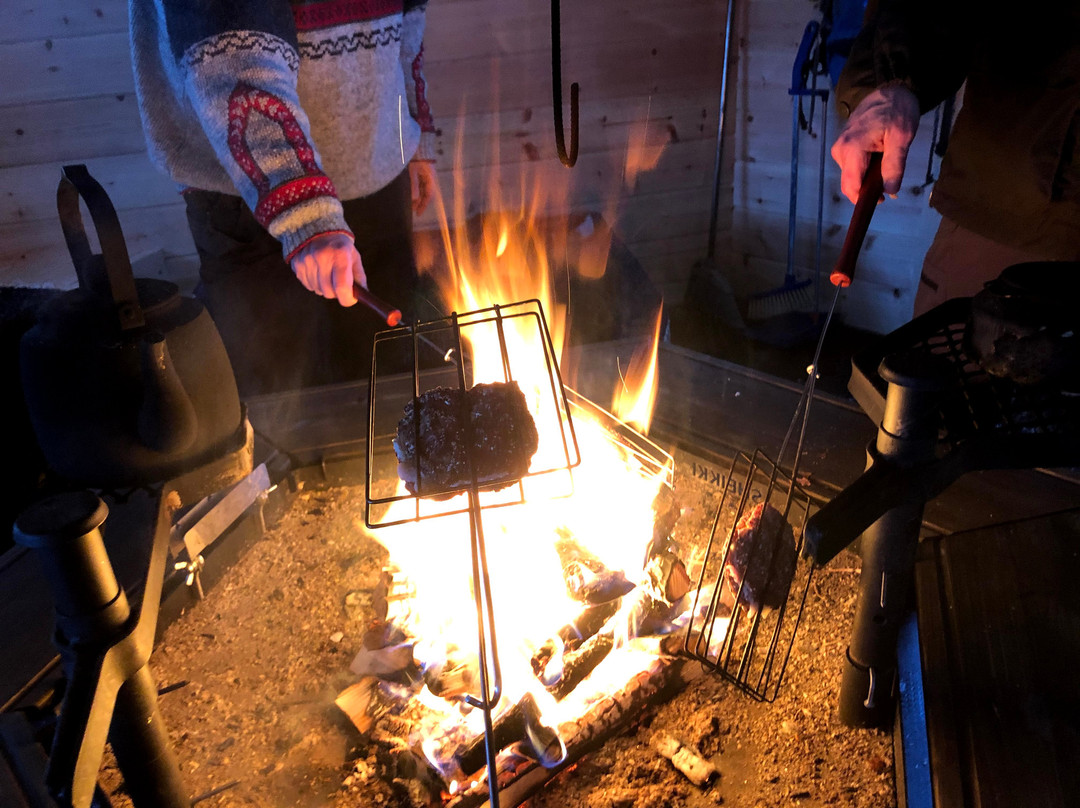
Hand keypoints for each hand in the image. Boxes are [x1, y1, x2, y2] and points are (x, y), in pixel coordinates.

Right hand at [289, 232, 366, 306]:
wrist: (315, 226)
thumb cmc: (339, 244)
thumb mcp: (353, 256)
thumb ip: (359, 277)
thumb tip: (361, 296)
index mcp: (340, 254)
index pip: (342, 287)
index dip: (347, 299)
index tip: (350, 299)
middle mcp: (321, 257)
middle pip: (329, 292)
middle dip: (337, 292)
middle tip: (339, 281)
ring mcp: (306, 261)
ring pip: (318, 291)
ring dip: (325, 287)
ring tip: (327, 273)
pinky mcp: (297, 265)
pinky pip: (308, 286)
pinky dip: (315, 283)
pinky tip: (318, 271)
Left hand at [409, 160, 435, 215]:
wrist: (418, 143)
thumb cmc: (416, 156)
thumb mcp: (413, 171)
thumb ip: (414, 185)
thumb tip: (414, 199)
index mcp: (430, 178)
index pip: (428, 195)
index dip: (423, 205)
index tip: (417, 213)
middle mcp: (429, 177)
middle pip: (425, 194)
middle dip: (419, 203)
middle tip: (412, 210)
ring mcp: (426, 174)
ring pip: (422, 189)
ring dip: (417, 197)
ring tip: (410, 204)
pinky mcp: (421, 171)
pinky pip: (420, 184)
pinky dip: (416, 190)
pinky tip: (411, 193)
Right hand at [831, 85, 920, 202]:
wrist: (889, 89)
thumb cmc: (897, 110)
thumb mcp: (902, 138)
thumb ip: (894, 165)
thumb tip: (890, 191)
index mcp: (852, 148)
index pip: (851, 185)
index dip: (863, 199)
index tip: (882, 202)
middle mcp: (840, 151)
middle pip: (850, 183)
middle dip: (868, 190)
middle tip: (891, 188)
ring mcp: (839, 149)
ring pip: (851, 177)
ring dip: (867, 181)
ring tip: (888, 171)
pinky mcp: (842, 148)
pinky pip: (852, 168)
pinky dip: (865, 172)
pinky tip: (879, 164)